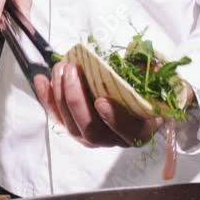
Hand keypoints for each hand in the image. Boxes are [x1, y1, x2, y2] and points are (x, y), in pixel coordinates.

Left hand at [45, 61, 164, 147]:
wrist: (133, 101)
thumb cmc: (146, 92)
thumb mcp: (157, 83)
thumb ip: (152, 74)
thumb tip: (142, 59)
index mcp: (138, 131)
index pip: (128, 131)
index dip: (114, 119)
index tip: (102, 100)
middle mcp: (112, 139)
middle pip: (91, 128)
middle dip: (77, 98)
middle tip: (73, 69)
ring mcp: (90, 137)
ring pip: (71, 124)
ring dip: (61, 94)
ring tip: (61, 67)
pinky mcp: (73, 129)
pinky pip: (57, 118)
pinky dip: (47, 99)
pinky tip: (41, 79)